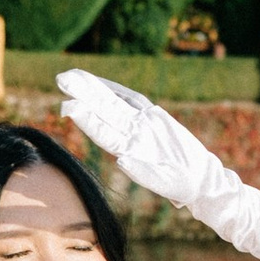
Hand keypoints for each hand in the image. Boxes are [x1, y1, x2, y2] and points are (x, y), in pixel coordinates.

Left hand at [57, 69, 225, 210]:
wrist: (198, 179)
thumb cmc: (179, 184)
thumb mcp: (162, 181)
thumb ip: (141, 172)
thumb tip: (121, 160)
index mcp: (128, 151)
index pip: (102, 131)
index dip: (86, 118)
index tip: (68, 106)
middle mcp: (130, 135)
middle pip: (103, 110)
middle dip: (83, 95)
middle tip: (62, 79)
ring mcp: (141, 125)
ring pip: (114, 102)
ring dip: (95, 89)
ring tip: (75, 75)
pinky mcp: (154, 117)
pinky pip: (133, 99)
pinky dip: (118, 90)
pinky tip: (102, 82)